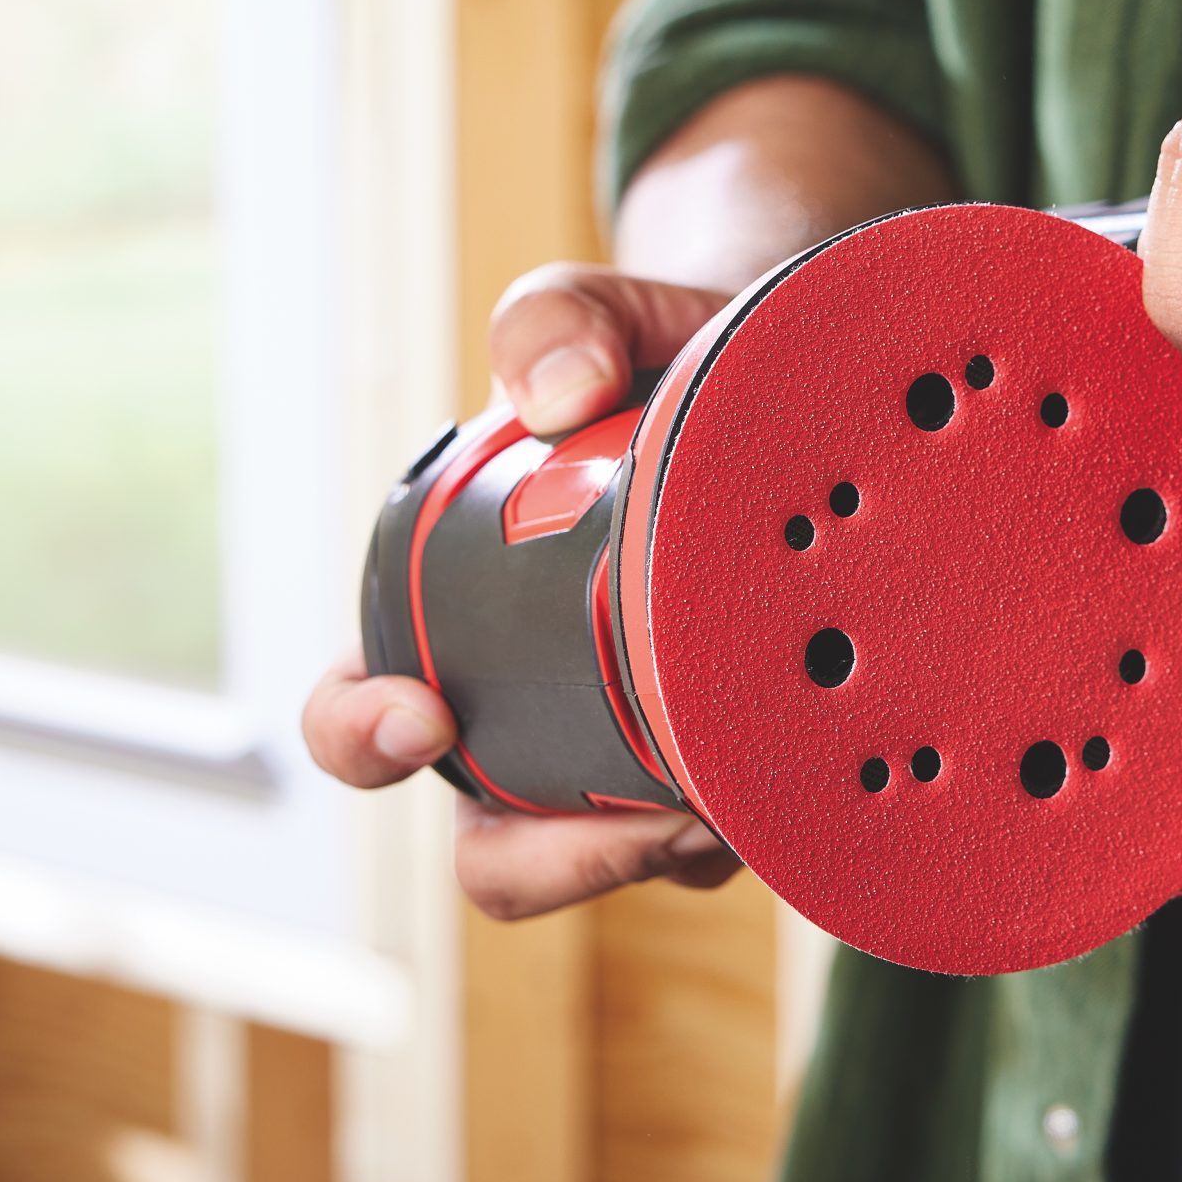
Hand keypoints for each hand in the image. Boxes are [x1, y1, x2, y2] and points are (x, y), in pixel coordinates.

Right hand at [298, 263, 742, 917]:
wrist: (796, 392)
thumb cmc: (672, 366)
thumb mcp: (618, 319)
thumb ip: (562, 317)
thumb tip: (561, 390)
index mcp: (451, 628)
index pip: (357, 723)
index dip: (363, 739)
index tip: (425, 713)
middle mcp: (532, 720)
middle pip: (499, 857)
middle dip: (562, 859)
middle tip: (651, 818)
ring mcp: (635, 762)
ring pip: (635, 864)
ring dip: (687, 843)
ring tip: (764, 768)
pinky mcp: (736, 778)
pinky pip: (737, 842)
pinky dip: (770, 818)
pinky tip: (825, 755)